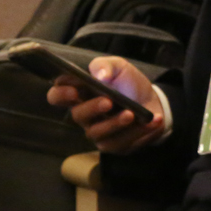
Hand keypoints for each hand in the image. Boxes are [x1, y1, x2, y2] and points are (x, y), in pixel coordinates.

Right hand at [45, 56, 166, 153]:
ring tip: (131, 114)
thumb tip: (100, 75)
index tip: (73, 90)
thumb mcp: (120, 67)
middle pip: (78, 115)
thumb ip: (106, 66)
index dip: (60, 94)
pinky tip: (153, 121)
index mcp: (80, 94)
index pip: (57, 96)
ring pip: (98, 132)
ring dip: (115, 123)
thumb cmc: (129, 84)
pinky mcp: (114, 144)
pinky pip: (121, 143)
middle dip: (92, 108)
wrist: (153, 102)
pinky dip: (139, 131)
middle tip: (108, 101)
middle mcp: (85, 115)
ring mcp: (98, 131)